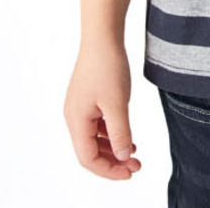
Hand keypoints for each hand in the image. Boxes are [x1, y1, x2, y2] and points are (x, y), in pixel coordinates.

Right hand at [64, 38, 141, 180]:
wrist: (102, 37)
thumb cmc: (107, 66)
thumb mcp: (118, 104)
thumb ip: (121, 133)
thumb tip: (124, 157)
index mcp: (76, 121)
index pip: (88, 158)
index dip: (109, 170)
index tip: (130, 172)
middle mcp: (73, 117)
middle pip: (89, 151)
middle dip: (113, 161)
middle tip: (136, 165)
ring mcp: (79, 107)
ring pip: (93, 139)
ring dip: (113, 148)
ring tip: (134, 152)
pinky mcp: (87, 99)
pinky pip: (96, 125)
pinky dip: (110, 133)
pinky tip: (126, 134)